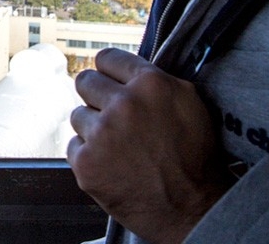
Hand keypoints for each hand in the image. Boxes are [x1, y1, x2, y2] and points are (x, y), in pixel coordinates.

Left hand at [68, 48, 231, 243]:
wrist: (193, 211)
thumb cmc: (195, 158)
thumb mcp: (189, 104)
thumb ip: (155, 79)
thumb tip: (125, 68)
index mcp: (150, 84)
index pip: (107, 58)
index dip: (109, 71)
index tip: (111, 82)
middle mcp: (123, 104)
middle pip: (85, 81)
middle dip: (97, 96)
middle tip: (113, 116)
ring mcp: (101, 134)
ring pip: (77, 115)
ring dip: (93, 128)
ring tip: (119, 147)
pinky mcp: (86, 163)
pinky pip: (73, 145)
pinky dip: (88, 155)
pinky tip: (112, 165)